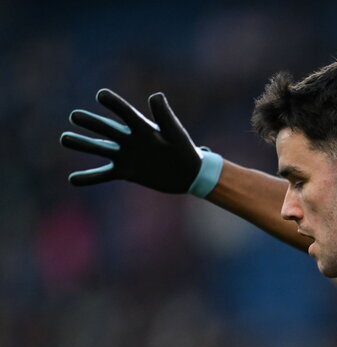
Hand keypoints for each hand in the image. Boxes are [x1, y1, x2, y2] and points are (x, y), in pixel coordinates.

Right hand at [60, 89, 220, 194]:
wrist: (188, 174)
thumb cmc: (185, 150)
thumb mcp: (175, 133)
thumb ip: (165, 115)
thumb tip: (156, 95)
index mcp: (142, 127)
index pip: (124, 112)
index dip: (114, 103)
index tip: (102, 95)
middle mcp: (129, 139)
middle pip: (106, 128)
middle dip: (91, 122)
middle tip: (75, 116)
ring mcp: (125, 155)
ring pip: (99, 148)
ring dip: (82, 144)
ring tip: (65, 139)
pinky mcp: (125, 172)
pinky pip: (103, 174)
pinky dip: (89, 177)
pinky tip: (72, 180)